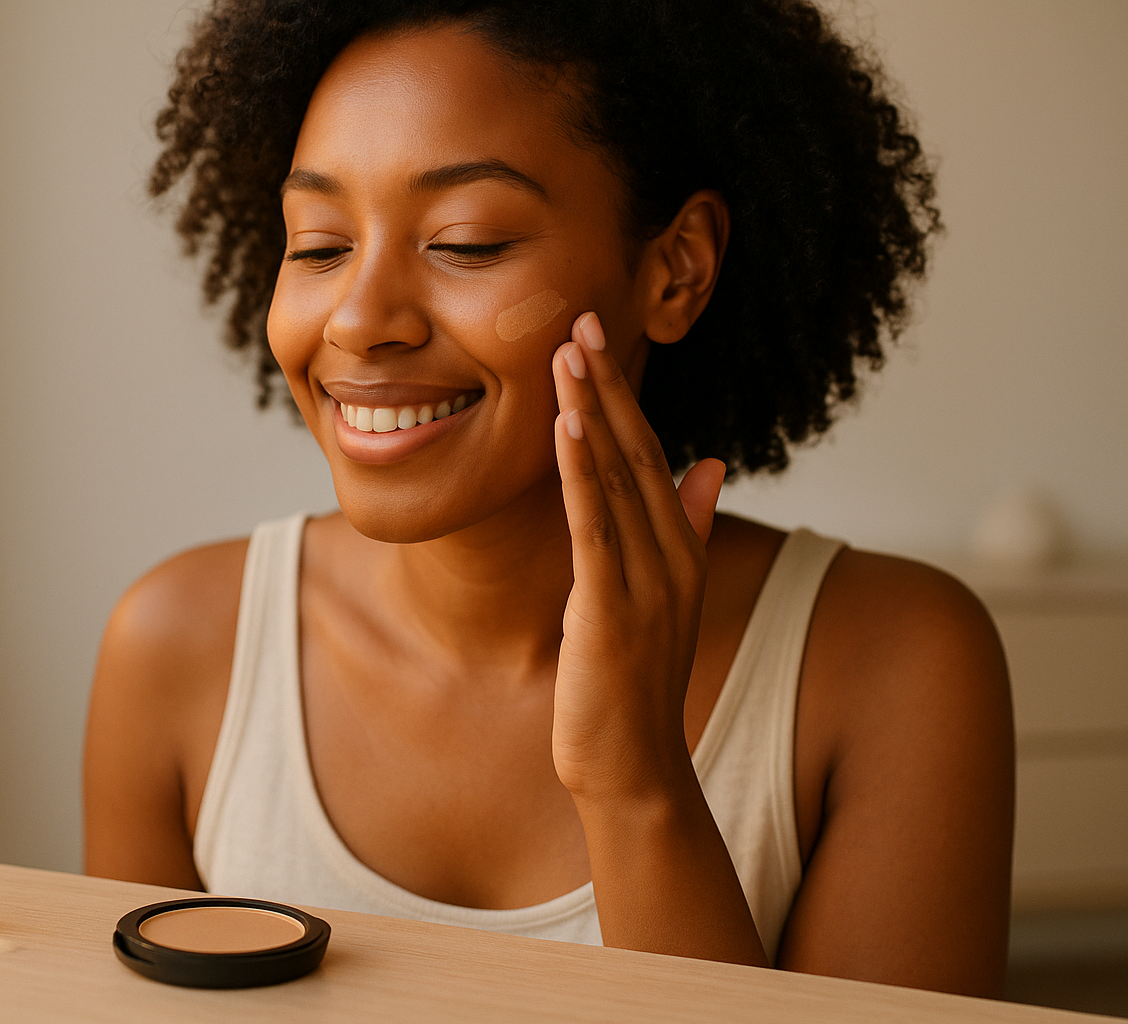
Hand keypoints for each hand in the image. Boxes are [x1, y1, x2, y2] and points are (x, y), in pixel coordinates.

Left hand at [549, 311, 726, 801]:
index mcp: (677, 550)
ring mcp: (646, 583)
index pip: (651, 456)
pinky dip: (583, 477)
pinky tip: (568, 430)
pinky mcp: (612, 612)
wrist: (633, 768)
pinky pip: (597, 531)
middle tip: (579, 319)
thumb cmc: (633, 685)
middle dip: (607, 385)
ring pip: (618, 481)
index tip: (594, 341)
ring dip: (593, 413)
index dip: (622, 397)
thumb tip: (708, 463)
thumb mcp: (662, 599)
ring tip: (570, 353)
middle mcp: (670, 557)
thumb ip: (686, 527)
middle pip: (637, 454)